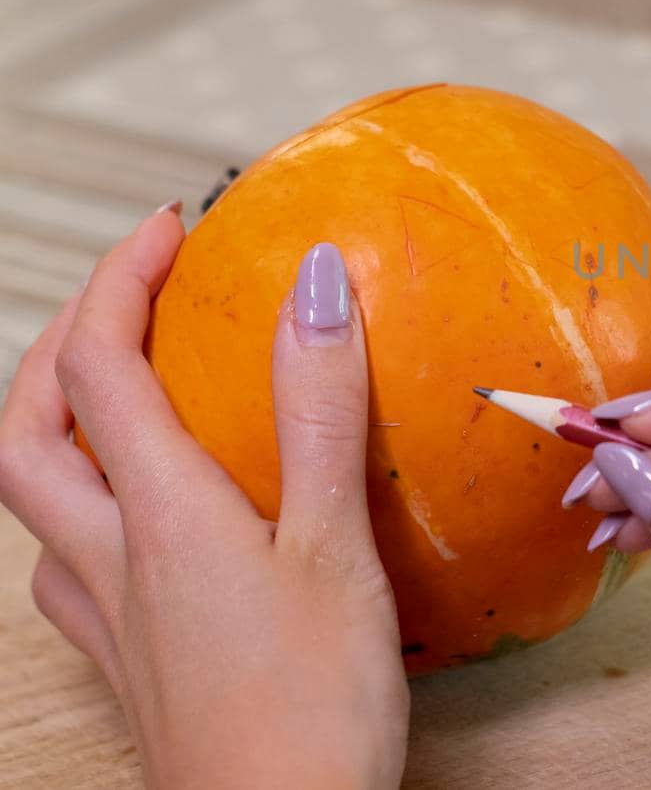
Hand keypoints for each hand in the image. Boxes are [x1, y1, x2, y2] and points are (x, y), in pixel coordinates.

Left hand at [0, 209, 407, 788]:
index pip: (97, 364)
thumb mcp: (337, 545)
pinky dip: (86, 508)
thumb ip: (320, 411)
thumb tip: (314, 281)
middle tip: (127, 298)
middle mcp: (108, 557)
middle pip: (24, 427)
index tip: (173, 226)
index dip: (121, 278)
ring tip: (123, 389)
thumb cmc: (314, 707)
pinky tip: (137, 520)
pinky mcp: (127, 663)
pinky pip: (67, 563)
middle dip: (59, 343)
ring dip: (56, 422)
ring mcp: (106, 617)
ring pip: (32, 499)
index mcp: (160, 514)